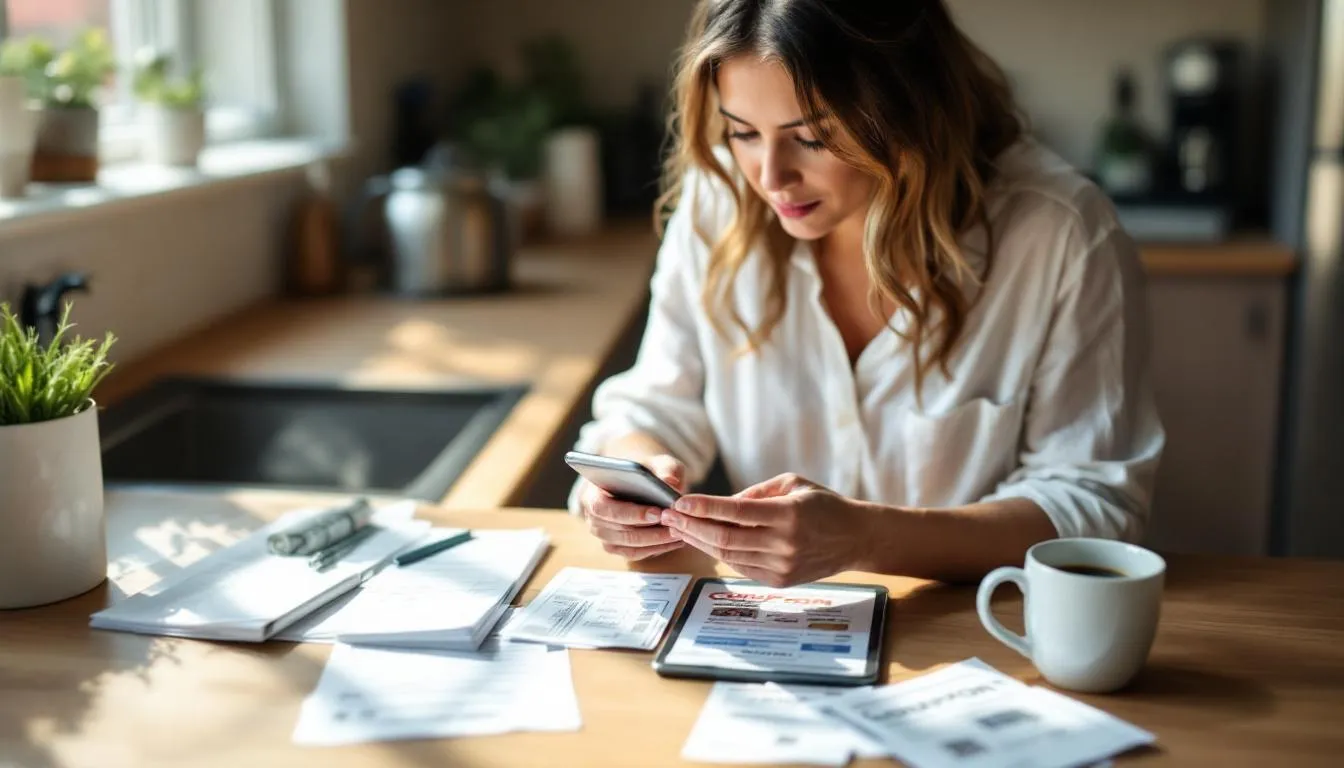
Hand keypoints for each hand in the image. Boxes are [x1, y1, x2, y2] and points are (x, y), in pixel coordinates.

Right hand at [578, 454, 687, 560]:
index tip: (657, 513)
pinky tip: (674, 541)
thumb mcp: (658, 462)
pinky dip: (655, 549)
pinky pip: (634, 553)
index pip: (603, 508)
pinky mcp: (615, 546)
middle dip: (649, 532)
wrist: (638, 481)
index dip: (630, 513)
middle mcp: (593, 517)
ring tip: (679, 533)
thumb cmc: (646, 470)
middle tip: (675, 527)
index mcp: (592, 492)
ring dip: (655, 542)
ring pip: (628, 545)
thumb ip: (665, 468)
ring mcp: (603, 534)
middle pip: (618, 531)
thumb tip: (670, 482)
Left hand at [660, 473, 873, 586]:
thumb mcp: (792, 484)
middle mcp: (783, 544)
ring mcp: (781, 567)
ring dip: (699, 541)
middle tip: (668, 515)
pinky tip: (704, 540)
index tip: (679, 501)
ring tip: (679, 528)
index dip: (703, 507)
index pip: (735, 512)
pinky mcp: (779, 581)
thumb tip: (719, 504)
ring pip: (728, 556)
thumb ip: (754, 493)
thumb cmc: (823, 505)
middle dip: (691, 526)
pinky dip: (720, 553)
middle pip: (724, 538)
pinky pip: (740, 566)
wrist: (855, 538)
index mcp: (787, 515)